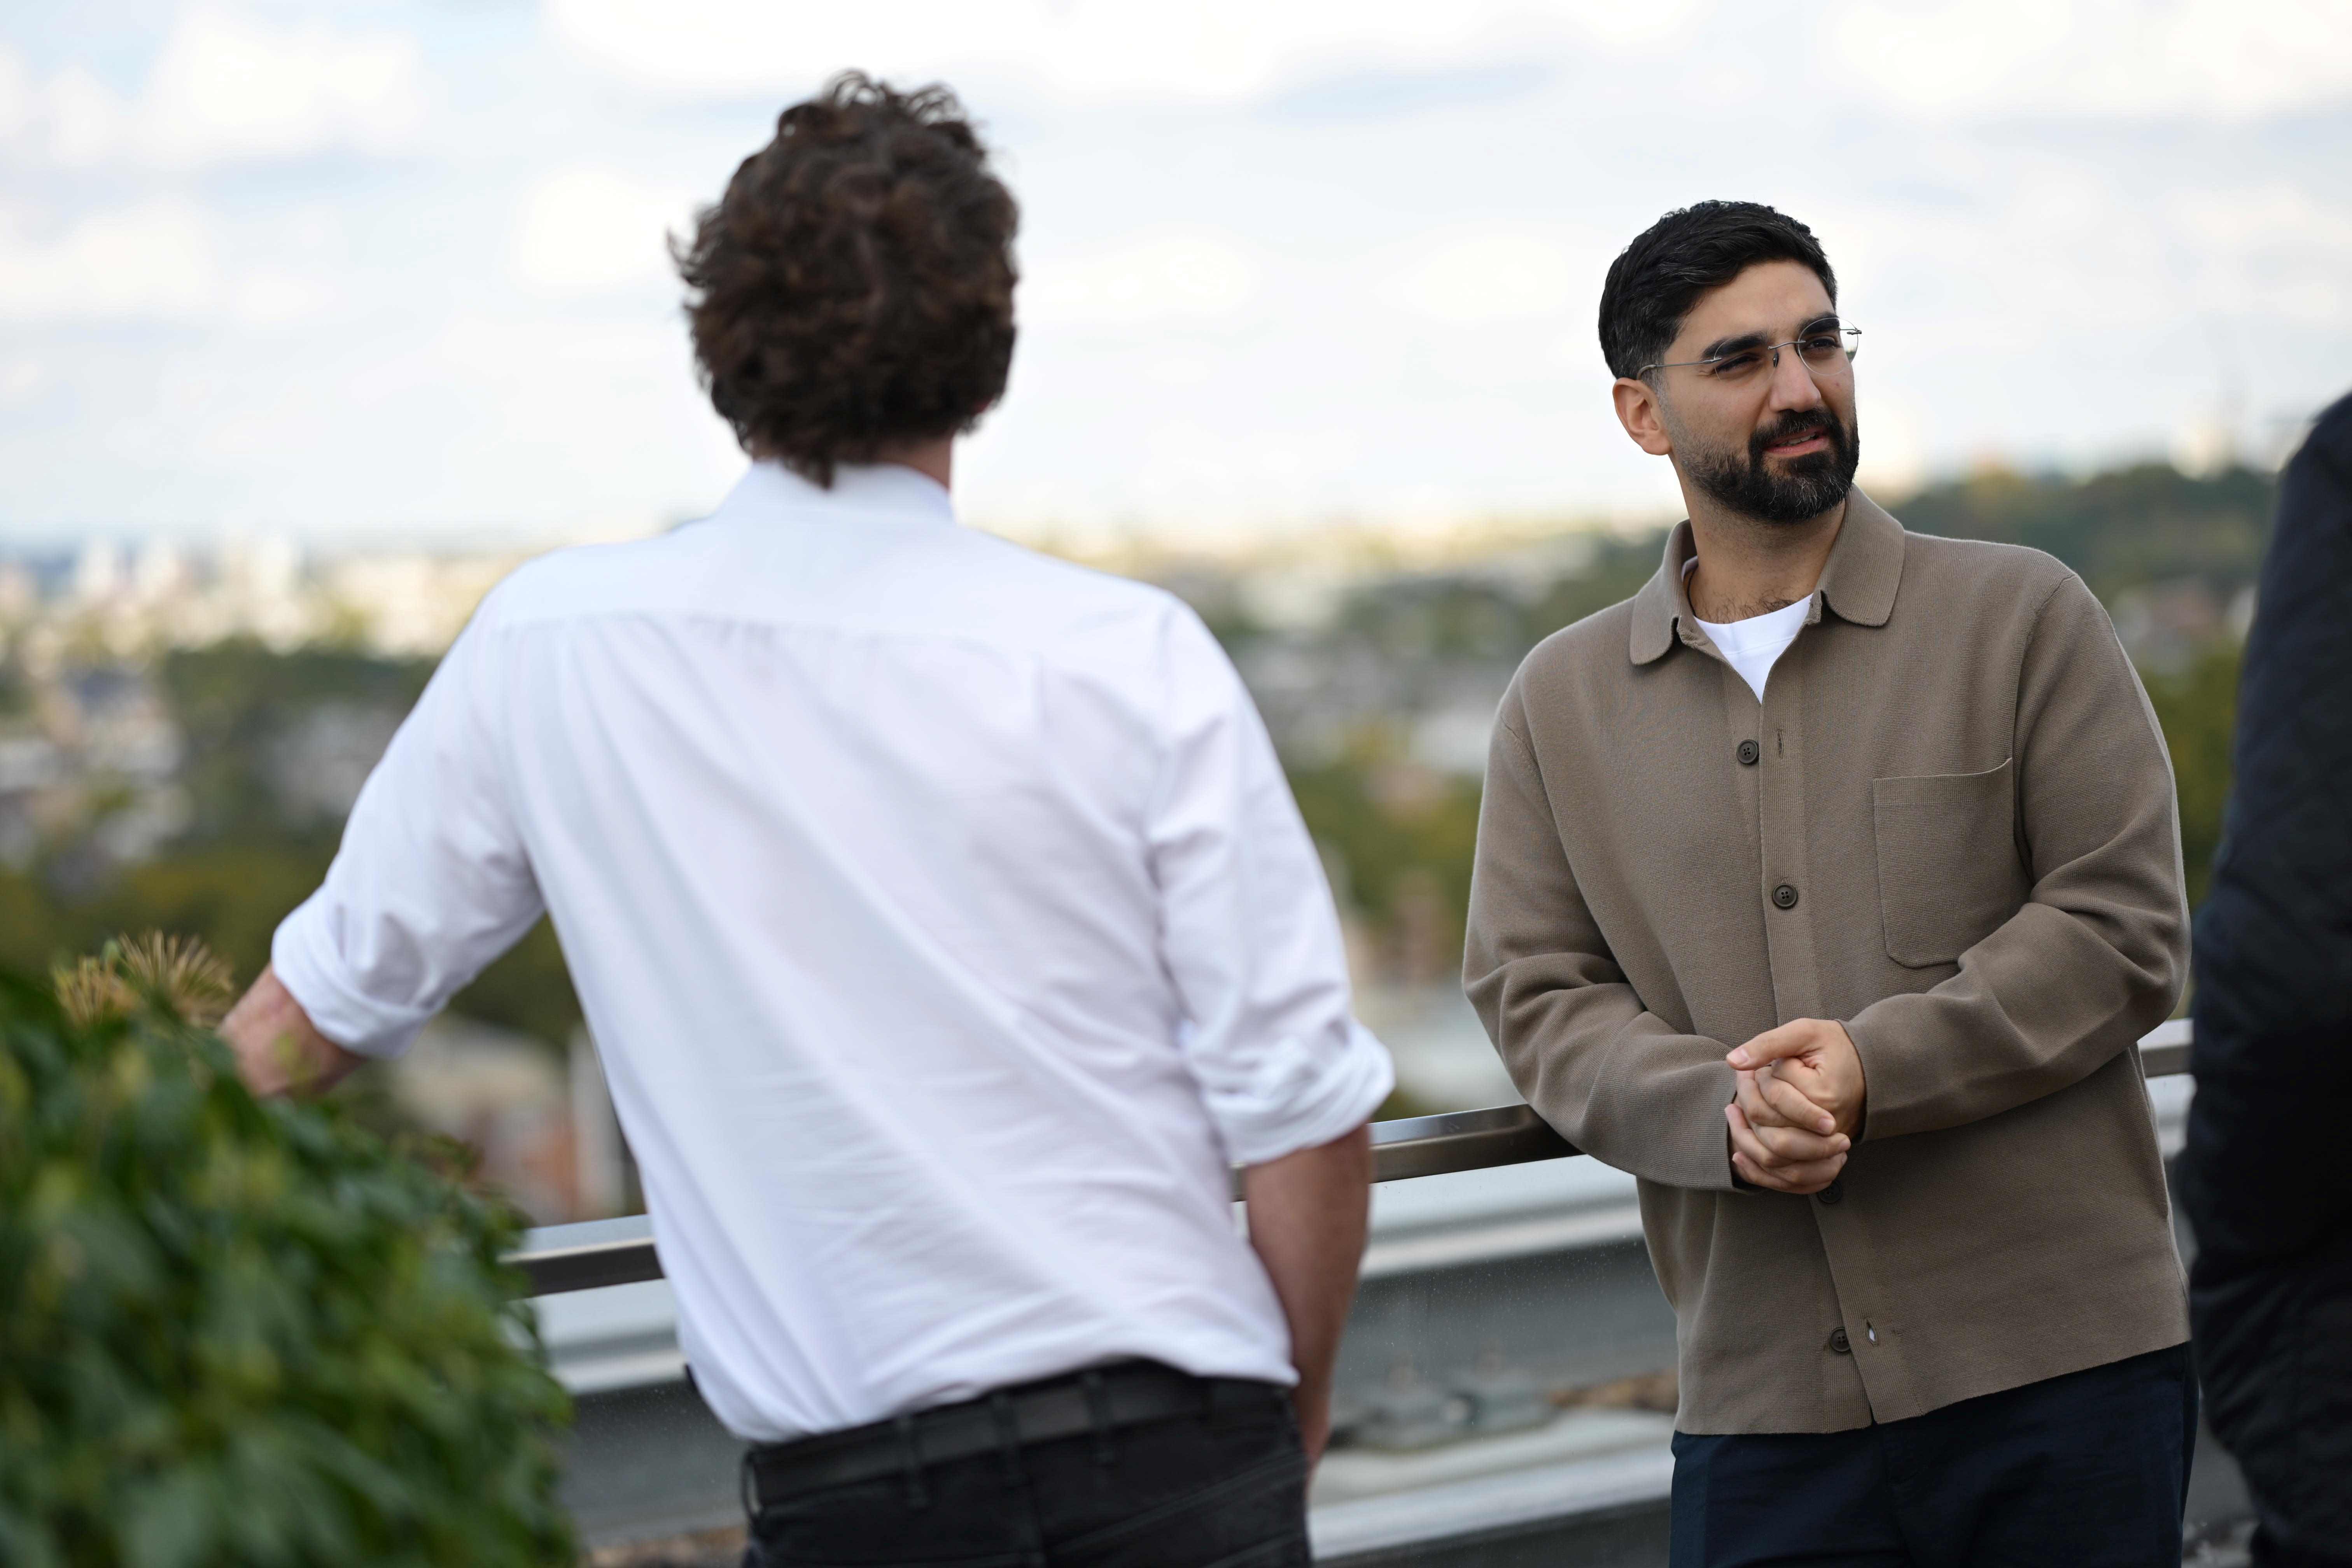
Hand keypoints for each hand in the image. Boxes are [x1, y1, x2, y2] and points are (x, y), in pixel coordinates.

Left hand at [1723, 1019, 1865, 1194]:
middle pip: (1768, 1127)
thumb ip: (1769, 1045)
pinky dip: (1759, 1166)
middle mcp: (1828, 1128)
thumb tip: (1733, 1062)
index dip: (1757, 1080)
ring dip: (1746, 1136)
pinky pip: (1787, 1175)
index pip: (1773, 1096)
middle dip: (1747, 1105)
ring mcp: (1827, 1146)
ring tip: (1735, 1110)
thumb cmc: (1835, 1045)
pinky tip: (1740, 1147)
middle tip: (1742, 1084)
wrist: (1872, 1066)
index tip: (1756, 1067)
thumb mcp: (1804, 1033)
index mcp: (1824, 1095)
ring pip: (1773, 1157)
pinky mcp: (1823, 1157)